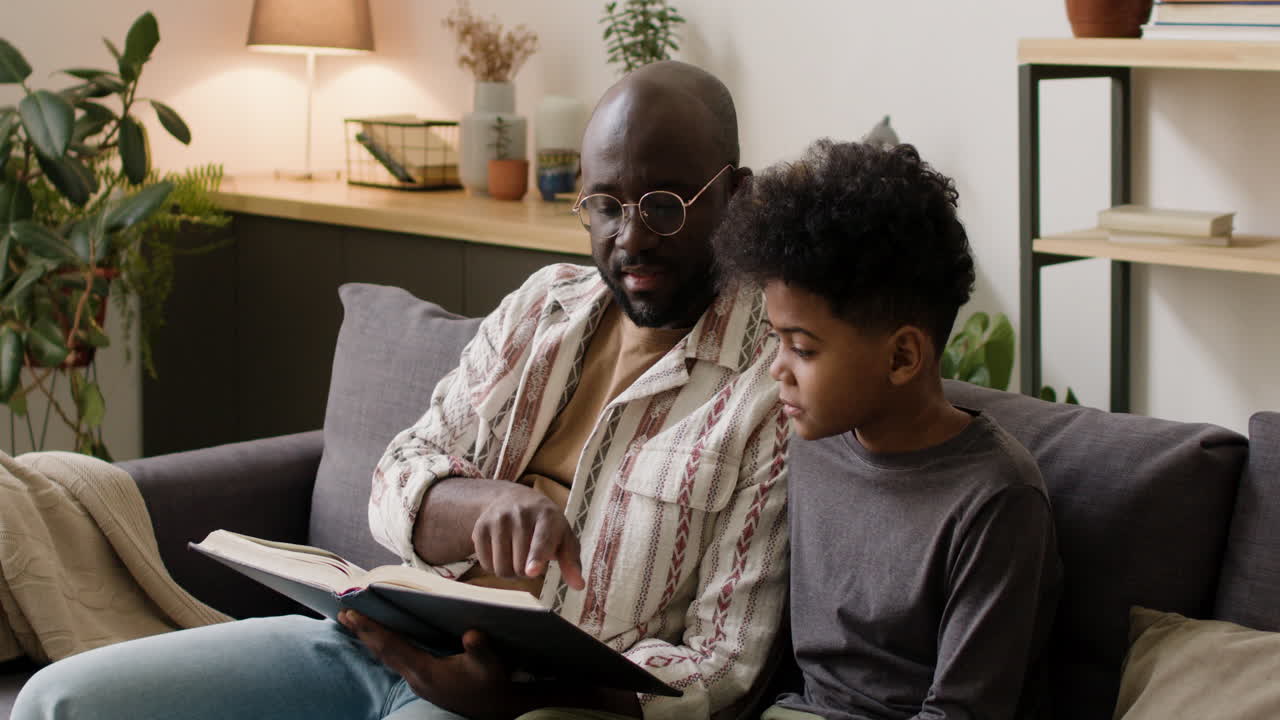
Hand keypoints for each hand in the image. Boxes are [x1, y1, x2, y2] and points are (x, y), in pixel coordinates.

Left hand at [339, 610, 519, 719]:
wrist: (497, 710)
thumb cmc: (493, 685)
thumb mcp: (490, 666)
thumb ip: (480, 650)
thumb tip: (472, 634)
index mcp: (425, 671)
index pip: (391, 646)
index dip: (371, 629)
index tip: (352, 614)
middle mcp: (416, 678)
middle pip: (382, 652)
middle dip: (363, 633)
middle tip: (343, 614)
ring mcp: (418, 682)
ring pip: (387, 658)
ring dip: (370, 640)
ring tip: (356, 625)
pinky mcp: (423, 683)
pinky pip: (395, 661)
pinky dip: (384, 647)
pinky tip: (383, 641)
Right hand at [472, 483, 585, 589]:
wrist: (513, 499)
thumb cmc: (546, 525)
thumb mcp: (564, 538)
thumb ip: (571, 562)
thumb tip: (579, 586)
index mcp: (547, 516)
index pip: (541, 541)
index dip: (536, 557)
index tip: (532, 570)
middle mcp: (521, 514)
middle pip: (520, 566)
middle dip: (526, 572)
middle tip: (531, 560)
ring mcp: (498, 519)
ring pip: (501, 568)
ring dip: (510, 571)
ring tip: (517, 556)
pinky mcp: (480, 527)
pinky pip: (485, 564)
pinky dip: (494, 565)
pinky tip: (502, 551)